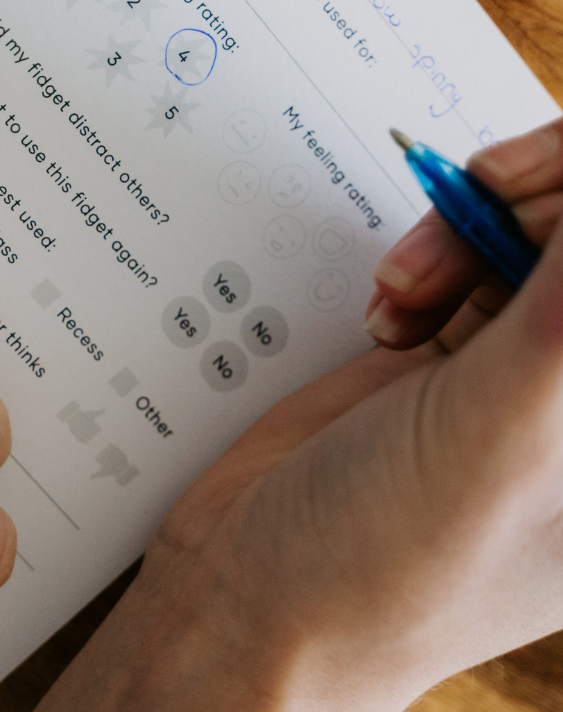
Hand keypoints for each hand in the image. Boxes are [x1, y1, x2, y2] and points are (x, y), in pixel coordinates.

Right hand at [38, 119, 562, 711]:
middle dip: (517, 208)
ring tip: (404, 295)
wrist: (253, 593)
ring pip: (523, 239)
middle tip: (463, 212)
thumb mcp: (499, 433)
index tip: (515, 191)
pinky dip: (424, 264)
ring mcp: (519, 373)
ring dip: (459, 239)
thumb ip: (562, 314)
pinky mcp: (453, 357)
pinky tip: (390, 313)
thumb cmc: (386, 564)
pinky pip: (464, 264)